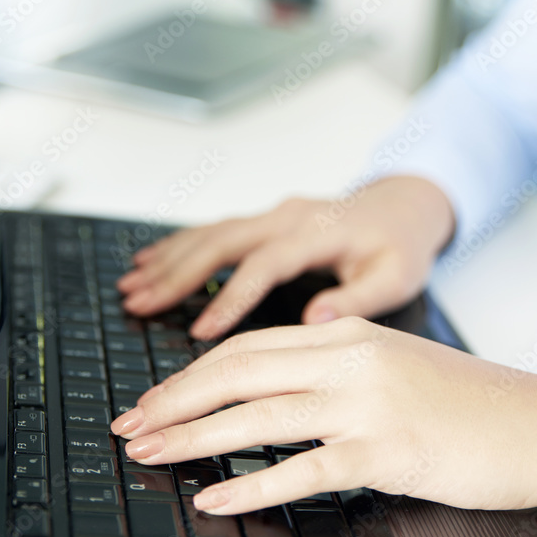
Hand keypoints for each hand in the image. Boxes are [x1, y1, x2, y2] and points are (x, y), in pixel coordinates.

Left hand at [111, 317, 536, 514]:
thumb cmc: (466, 403)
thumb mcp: (391, 364)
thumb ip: (331, 368)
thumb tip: (267, 391)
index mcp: (345, 334)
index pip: (247, 347)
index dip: (189, 374)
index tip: (154, 399)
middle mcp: (349, 359)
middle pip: (238, 372)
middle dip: (174, 400)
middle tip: (132, 427)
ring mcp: (367, 403)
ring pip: (258, 415)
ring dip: (195, 438)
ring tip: (153, 455)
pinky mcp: (387, 450)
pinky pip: (303, 468)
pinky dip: (252, 485)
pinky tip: (217, 499)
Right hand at [116, 177, 455, 339]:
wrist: (405, 205)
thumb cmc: (400, 245)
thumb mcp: (396, 277)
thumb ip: (358, 299)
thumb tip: (315, 320)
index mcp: (318, 233)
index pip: (265, 265)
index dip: (231, 297)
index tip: (201, 331)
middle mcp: (287, 218)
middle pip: (222, 242)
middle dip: (176, 274)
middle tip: (138, 303)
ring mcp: (273, 215)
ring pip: (211, 233)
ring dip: (169, 259)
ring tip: (131, 286)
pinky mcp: (265, 220)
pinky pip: (215, 229)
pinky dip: (180, 245)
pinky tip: (150, 261)